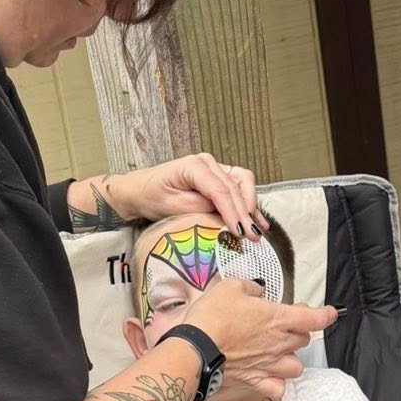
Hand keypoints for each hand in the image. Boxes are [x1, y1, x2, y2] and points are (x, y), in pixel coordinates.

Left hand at [107, 155, 267, 238]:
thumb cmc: (152, 197)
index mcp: (194, 165)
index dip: (232, 212)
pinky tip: (259, 221)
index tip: (239, 232)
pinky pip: (239, 187)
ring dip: (251, 206)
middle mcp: (208, 162)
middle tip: (252, 237)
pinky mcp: (218, 177)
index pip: (220, 190)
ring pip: (243, 183)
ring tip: (258, 230)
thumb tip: (224, 217)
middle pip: (234, 188)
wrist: (141, 190)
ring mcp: (215, 168)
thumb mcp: (172, 207)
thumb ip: (199, 209)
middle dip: (245, 214)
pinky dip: (249, 204)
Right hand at [181, 276, 334, 400]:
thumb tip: (256, 292)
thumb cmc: (212, 317)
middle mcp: (278, 344)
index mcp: (278, 319)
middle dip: (298, 331)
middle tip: (285, 325)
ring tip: (279, 353)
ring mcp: (268, 365)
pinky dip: (277, 385)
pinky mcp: (255, 381)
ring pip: (295, 367)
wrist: (195, 349)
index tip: (329, 313)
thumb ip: (250, 289)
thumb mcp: (230, 288)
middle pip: (303, 340)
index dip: (326, 315)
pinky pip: (277, 389)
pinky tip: (269, 377)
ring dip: (291, 359)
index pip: (315, 319)